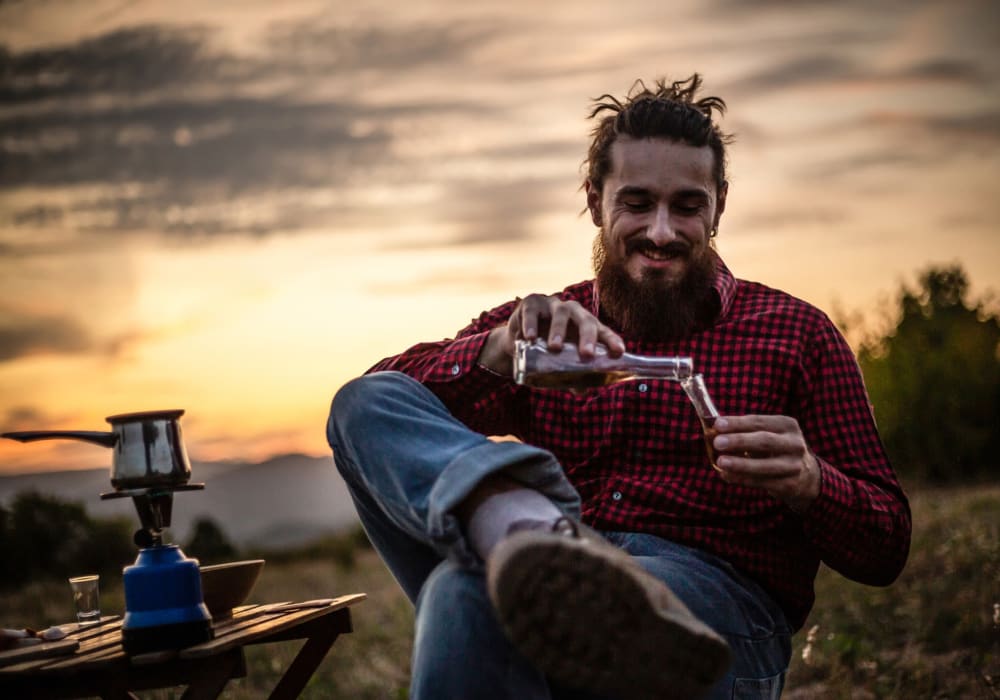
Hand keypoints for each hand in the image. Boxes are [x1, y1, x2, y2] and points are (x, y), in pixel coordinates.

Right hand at [477, 294, 624, 374]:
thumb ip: (572, 374)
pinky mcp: (531, 303)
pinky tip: (530, 337)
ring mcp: (552, 305)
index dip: (612, 340)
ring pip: (560, 313)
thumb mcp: (560, 360)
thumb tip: (582, 391)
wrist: (517, 337)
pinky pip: (532, 312)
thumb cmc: (547, 347)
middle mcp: (573, 312)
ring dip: (559, 330)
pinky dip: (531, 324)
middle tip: (587, 354)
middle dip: (588, 337)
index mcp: (585, 324)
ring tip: (555, 347)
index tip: (619, 352)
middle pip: (586, 320)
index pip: (603, 331)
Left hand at [711, 415, 820, 511]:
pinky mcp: (790, 484)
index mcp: (787, 425)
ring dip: (740, 464)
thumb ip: (744, 432)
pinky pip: (763, 482)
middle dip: (739, 441)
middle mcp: (794, 444)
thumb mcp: (767, 434)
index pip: (759, 422)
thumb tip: (713, 430)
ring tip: (720, 462)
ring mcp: (794, 465)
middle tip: (717, 442)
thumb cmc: (776, 449)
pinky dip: (743, 479)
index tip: (717, 424)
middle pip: (764, 441)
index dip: (738, 423)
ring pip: (765, 465)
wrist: (806, 476)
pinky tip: (727, 475)